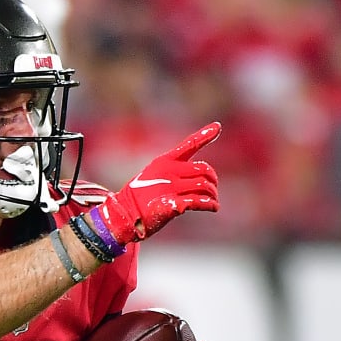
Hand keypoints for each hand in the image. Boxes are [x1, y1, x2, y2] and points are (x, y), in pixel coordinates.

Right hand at [88, 124, 220, 247]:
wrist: (122, 214)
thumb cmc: (139, 197)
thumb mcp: (153, 175)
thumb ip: (173, 172)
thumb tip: (198, 176)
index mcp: (164, 161)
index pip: (189, 145)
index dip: (204, 135)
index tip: (217, 126)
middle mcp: (169, 171)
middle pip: (203, 170)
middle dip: (212, 179)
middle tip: (213, 188)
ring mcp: (170, 188)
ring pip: (204, 186)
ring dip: (212, 194)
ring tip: (213, 201)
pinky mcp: (173, 205)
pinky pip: (199, 202)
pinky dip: (210, 205)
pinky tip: (213, 207)